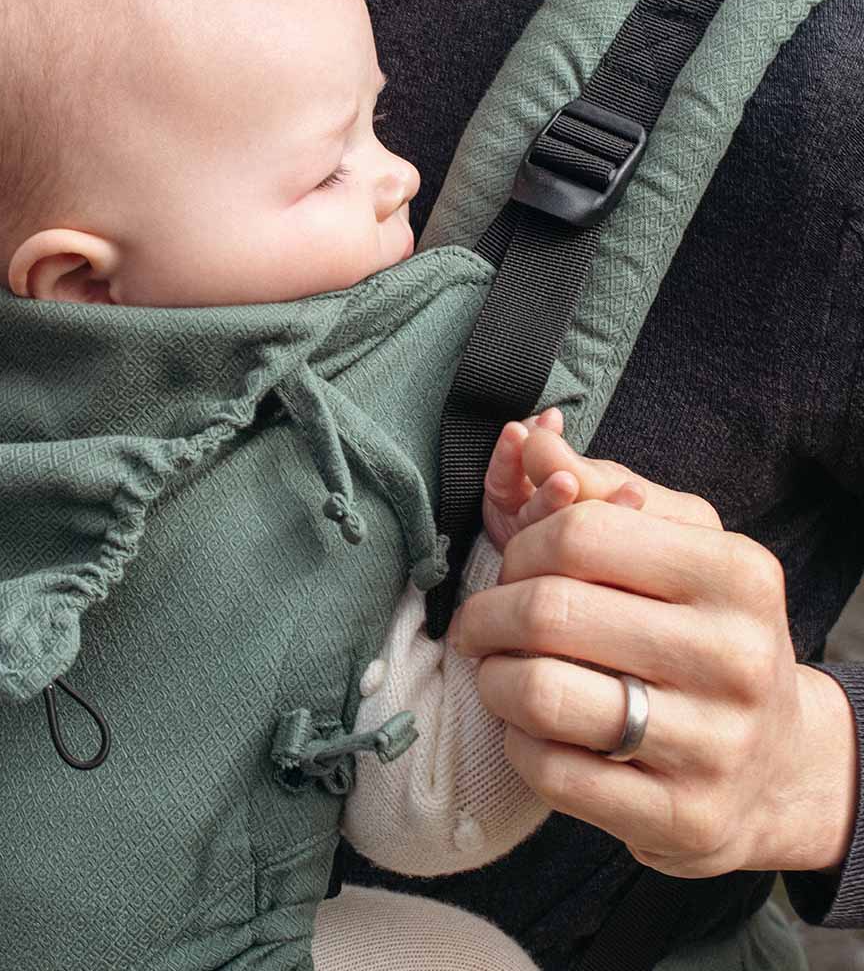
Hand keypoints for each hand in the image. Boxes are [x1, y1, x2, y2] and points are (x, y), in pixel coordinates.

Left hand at [455, 427, 856, 877]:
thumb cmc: (706, 631)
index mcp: (735, 573)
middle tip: (478, 626)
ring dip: (492, 680)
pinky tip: (530, 729)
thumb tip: (529, 439)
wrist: (778, 762)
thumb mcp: (679, 544)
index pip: (577, 533)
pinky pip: (549, 770)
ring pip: (539, 694)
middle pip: (547, 612)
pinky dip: (516, 742)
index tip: (508, 568)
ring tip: (497, 674)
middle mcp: (734, 656)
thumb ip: (603, 487)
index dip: (518, 547)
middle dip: (484, 615)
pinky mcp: (679, 816)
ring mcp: (712, 745)